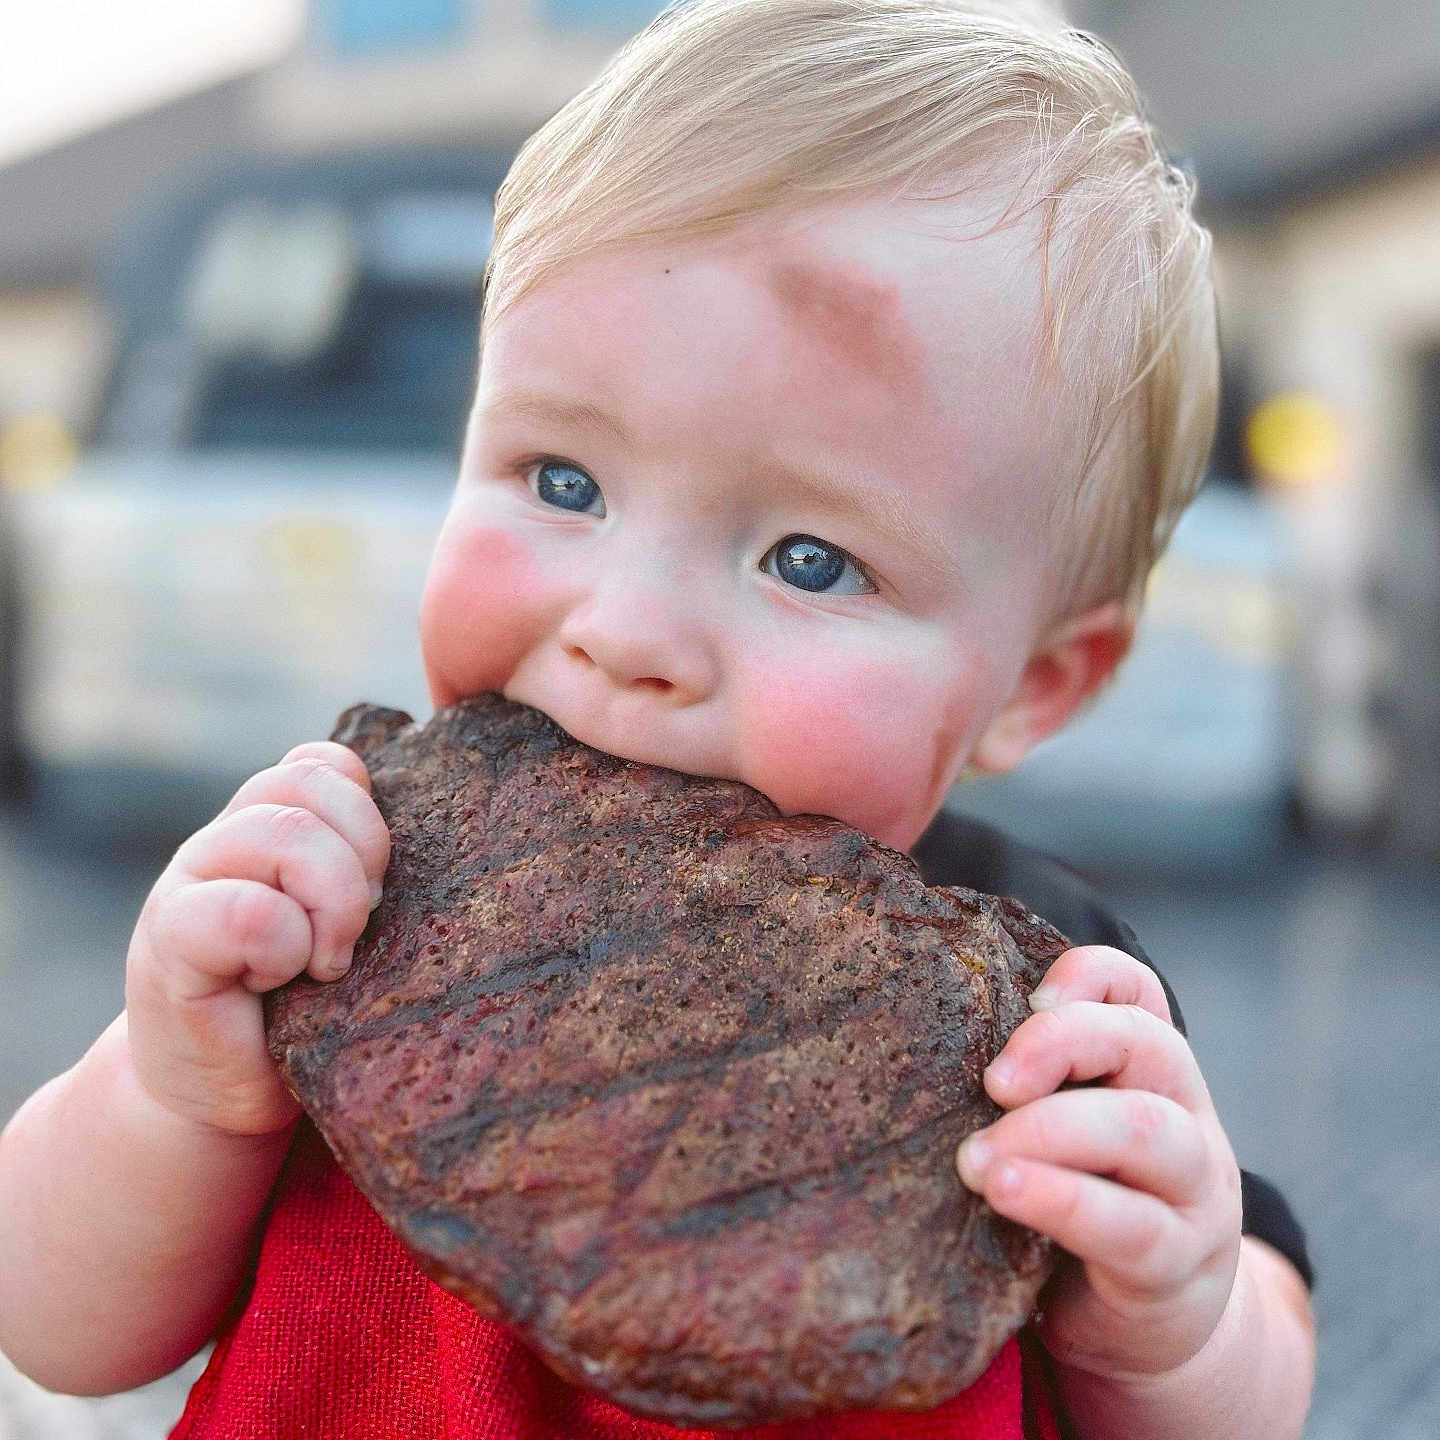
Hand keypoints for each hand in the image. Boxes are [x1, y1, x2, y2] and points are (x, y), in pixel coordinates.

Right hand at [125, 743, 389, 1136]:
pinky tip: (279, 982)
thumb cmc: (303, 1007)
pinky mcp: (169, 939)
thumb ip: (366, 869)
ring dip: (331, 902)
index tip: (379, 884)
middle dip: (362, 855)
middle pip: (309, 785)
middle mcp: (225, 837)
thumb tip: (449, 834)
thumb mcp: (347, 926)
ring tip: (328, 960)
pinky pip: (247, 911)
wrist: (219, 1094)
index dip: (367, 812)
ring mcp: (189, 880)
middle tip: (362, 926)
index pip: (326, 763)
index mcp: (270, 822)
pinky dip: (284, 947)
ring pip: (283, 832)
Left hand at [956, 945, 1241, 1379]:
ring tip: (976, 1158)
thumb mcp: (1062, 1137)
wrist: (1151, 1335)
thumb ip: (1023, 1091)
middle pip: (1148, 1043)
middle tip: (991, 1083)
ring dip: (1049, 1131)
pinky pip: (1129, 1225)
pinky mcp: (1176, 1264)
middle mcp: (1184, 1116)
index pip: (1136, 990)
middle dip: (1059, 1044)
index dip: (1087, 974)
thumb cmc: (1079, 1210)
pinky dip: (1061, 1200)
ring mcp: (1193, 1191)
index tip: (1026, 995)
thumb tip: (917, 1046)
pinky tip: (1005, 1193)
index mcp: (1149, 1074)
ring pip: (1145, 1130)